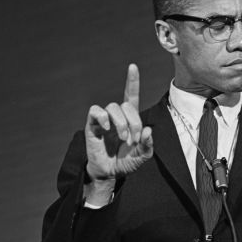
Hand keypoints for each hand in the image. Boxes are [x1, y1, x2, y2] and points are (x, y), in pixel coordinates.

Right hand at [84, 63, 153, 188]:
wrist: (109, 174)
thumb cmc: (125, 163)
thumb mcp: (142, 157)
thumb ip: (147, 146)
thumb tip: (148, 131)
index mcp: (129, 119)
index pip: (131, 96)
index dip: (132, 81)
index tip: (132, 66)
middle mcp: (116, 116)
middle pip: (126, 105)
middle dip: (134, 122)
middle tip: (133, 140)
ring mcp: (104, 120)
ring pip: (113, 107)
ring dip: (121, 123)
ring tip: (123, 139)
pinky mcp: (92, 125)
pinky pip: (96, 111)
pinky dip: (103, 117)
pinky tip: (107, 129)